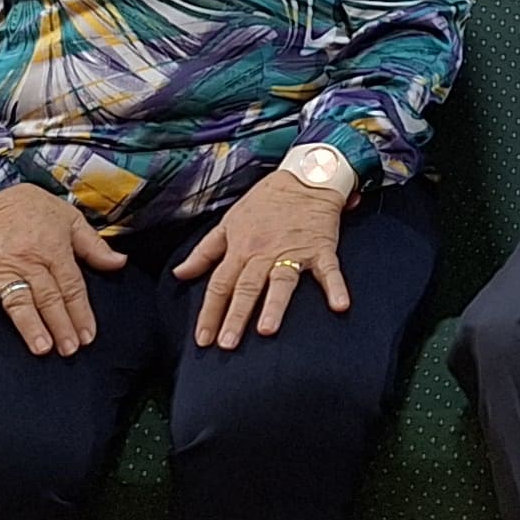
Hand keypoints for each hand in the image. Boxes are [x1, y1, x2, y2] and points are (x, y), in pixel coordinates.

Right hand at [0, 183, 123, 355]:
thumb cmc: (30, 206)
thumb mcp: (68, 217)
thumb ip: (94, 245)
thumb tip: (120, 262)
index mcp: (54, 249)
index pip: (71, 286)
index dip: (81, 312)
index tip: (87, 336)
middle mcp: (28, 260)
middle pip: (48, 297)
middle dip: (61, 324)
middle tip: (69, 349)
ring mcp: (0, 267)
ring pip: (18, 299)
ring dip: (29, 324)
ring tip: (40, 346)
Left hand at [174, 164, 351, 346]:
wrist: (304, 175)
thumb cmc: (265, 202)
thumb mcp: (229, 222)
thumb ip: (204, 252)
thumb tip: (180, 273)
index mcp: (241, 248)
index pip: (220, 284)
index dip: (210, 313)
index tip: (203, 339)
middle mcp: (264, 253)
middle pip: (246, 287)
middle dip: (236, 316)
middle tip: (227, 343)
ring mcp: (293, 252)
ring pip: (281, 281)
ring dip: (274, 304)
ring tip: (267, 329)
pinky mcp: (320, 248)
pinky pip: (329, 270)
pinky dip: (336, 286)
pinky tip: (339, 305)